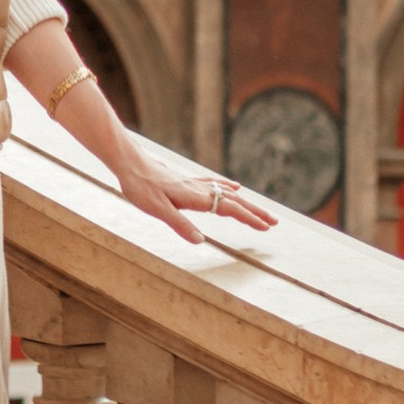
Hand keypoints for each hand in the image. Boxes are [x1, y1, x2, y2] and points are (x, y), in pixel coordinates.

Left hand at [107, 131, 278, 250]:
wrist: (129, 161)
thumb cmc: (140, 186)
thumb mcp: (157, 209)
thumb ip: (179, 224)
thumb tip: (200, 241)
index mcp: (195, 197)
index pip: (229, 208)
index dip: (249, 218)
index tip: (266, 227)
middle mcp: (199, 188)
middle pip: (234, 200)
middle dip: (255, 211)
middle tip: (274, 222)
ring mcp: (194, 183)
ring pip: (227, 192)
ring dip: (246, 202)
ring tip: (260, 210)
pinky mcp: (186, 180)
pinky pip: (215, 184)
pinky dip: (228, 187)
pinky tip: (234, 186)